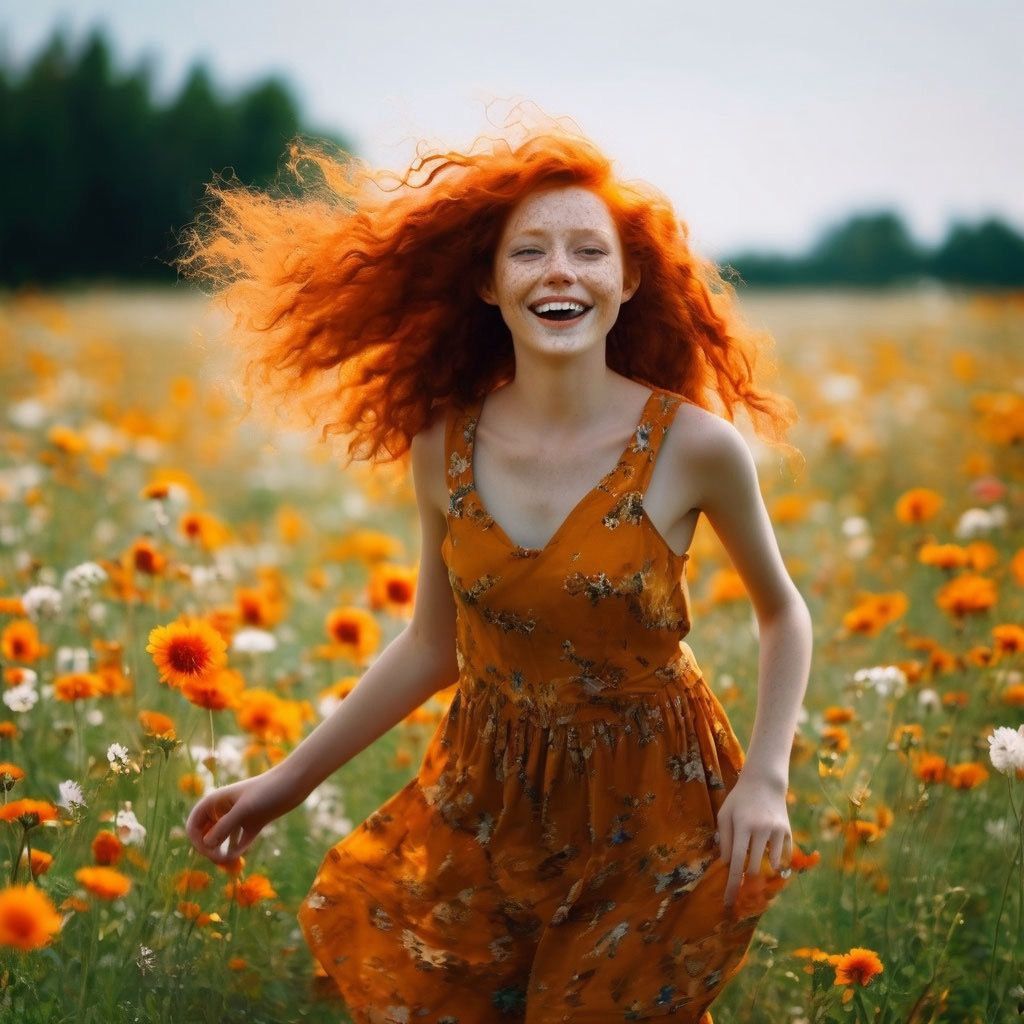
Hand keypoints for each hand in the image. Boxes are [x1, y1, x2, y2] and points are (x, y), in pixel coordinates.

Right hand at [185, 767, 304, 864]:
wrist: (295, 782)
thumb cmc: (268, 789)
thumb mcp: (245, 808)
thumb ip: (225, 825)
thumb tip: (207, 845)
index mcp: (216, 801)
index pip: (194, 826)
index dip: (197, 842)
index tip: (210, 851)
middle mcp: (224, 810)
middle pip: (205, 836)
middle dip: (209, 850)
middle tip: (221, 860)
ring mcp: (238, 818)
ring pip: (221, 841)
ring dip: (221, 854)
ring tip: (227, 863)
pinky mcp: (252, 824)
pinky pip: (238, 843)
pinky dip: (235, 852)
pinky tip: (237, 858)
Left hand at [717, 773, 791, 910]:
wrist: (764, 782)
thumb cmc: (739, 799)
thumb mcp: (725, 814)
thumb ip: (724, 839)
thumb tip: (728, 864)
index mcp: (742, 825)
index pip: (737, 861)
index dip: (733, 883)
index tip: (729, 901)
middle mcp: (760, 829)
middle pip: (754, 866)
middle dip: (748, 872)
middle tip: (745, 864)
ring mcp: (776, 831)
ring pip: (771, 863)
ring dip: (763, 864)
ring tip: (757, 848)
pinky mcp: (788, 831)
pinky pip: (785, 855)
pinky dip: (778, 858)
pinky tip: (771, 848)